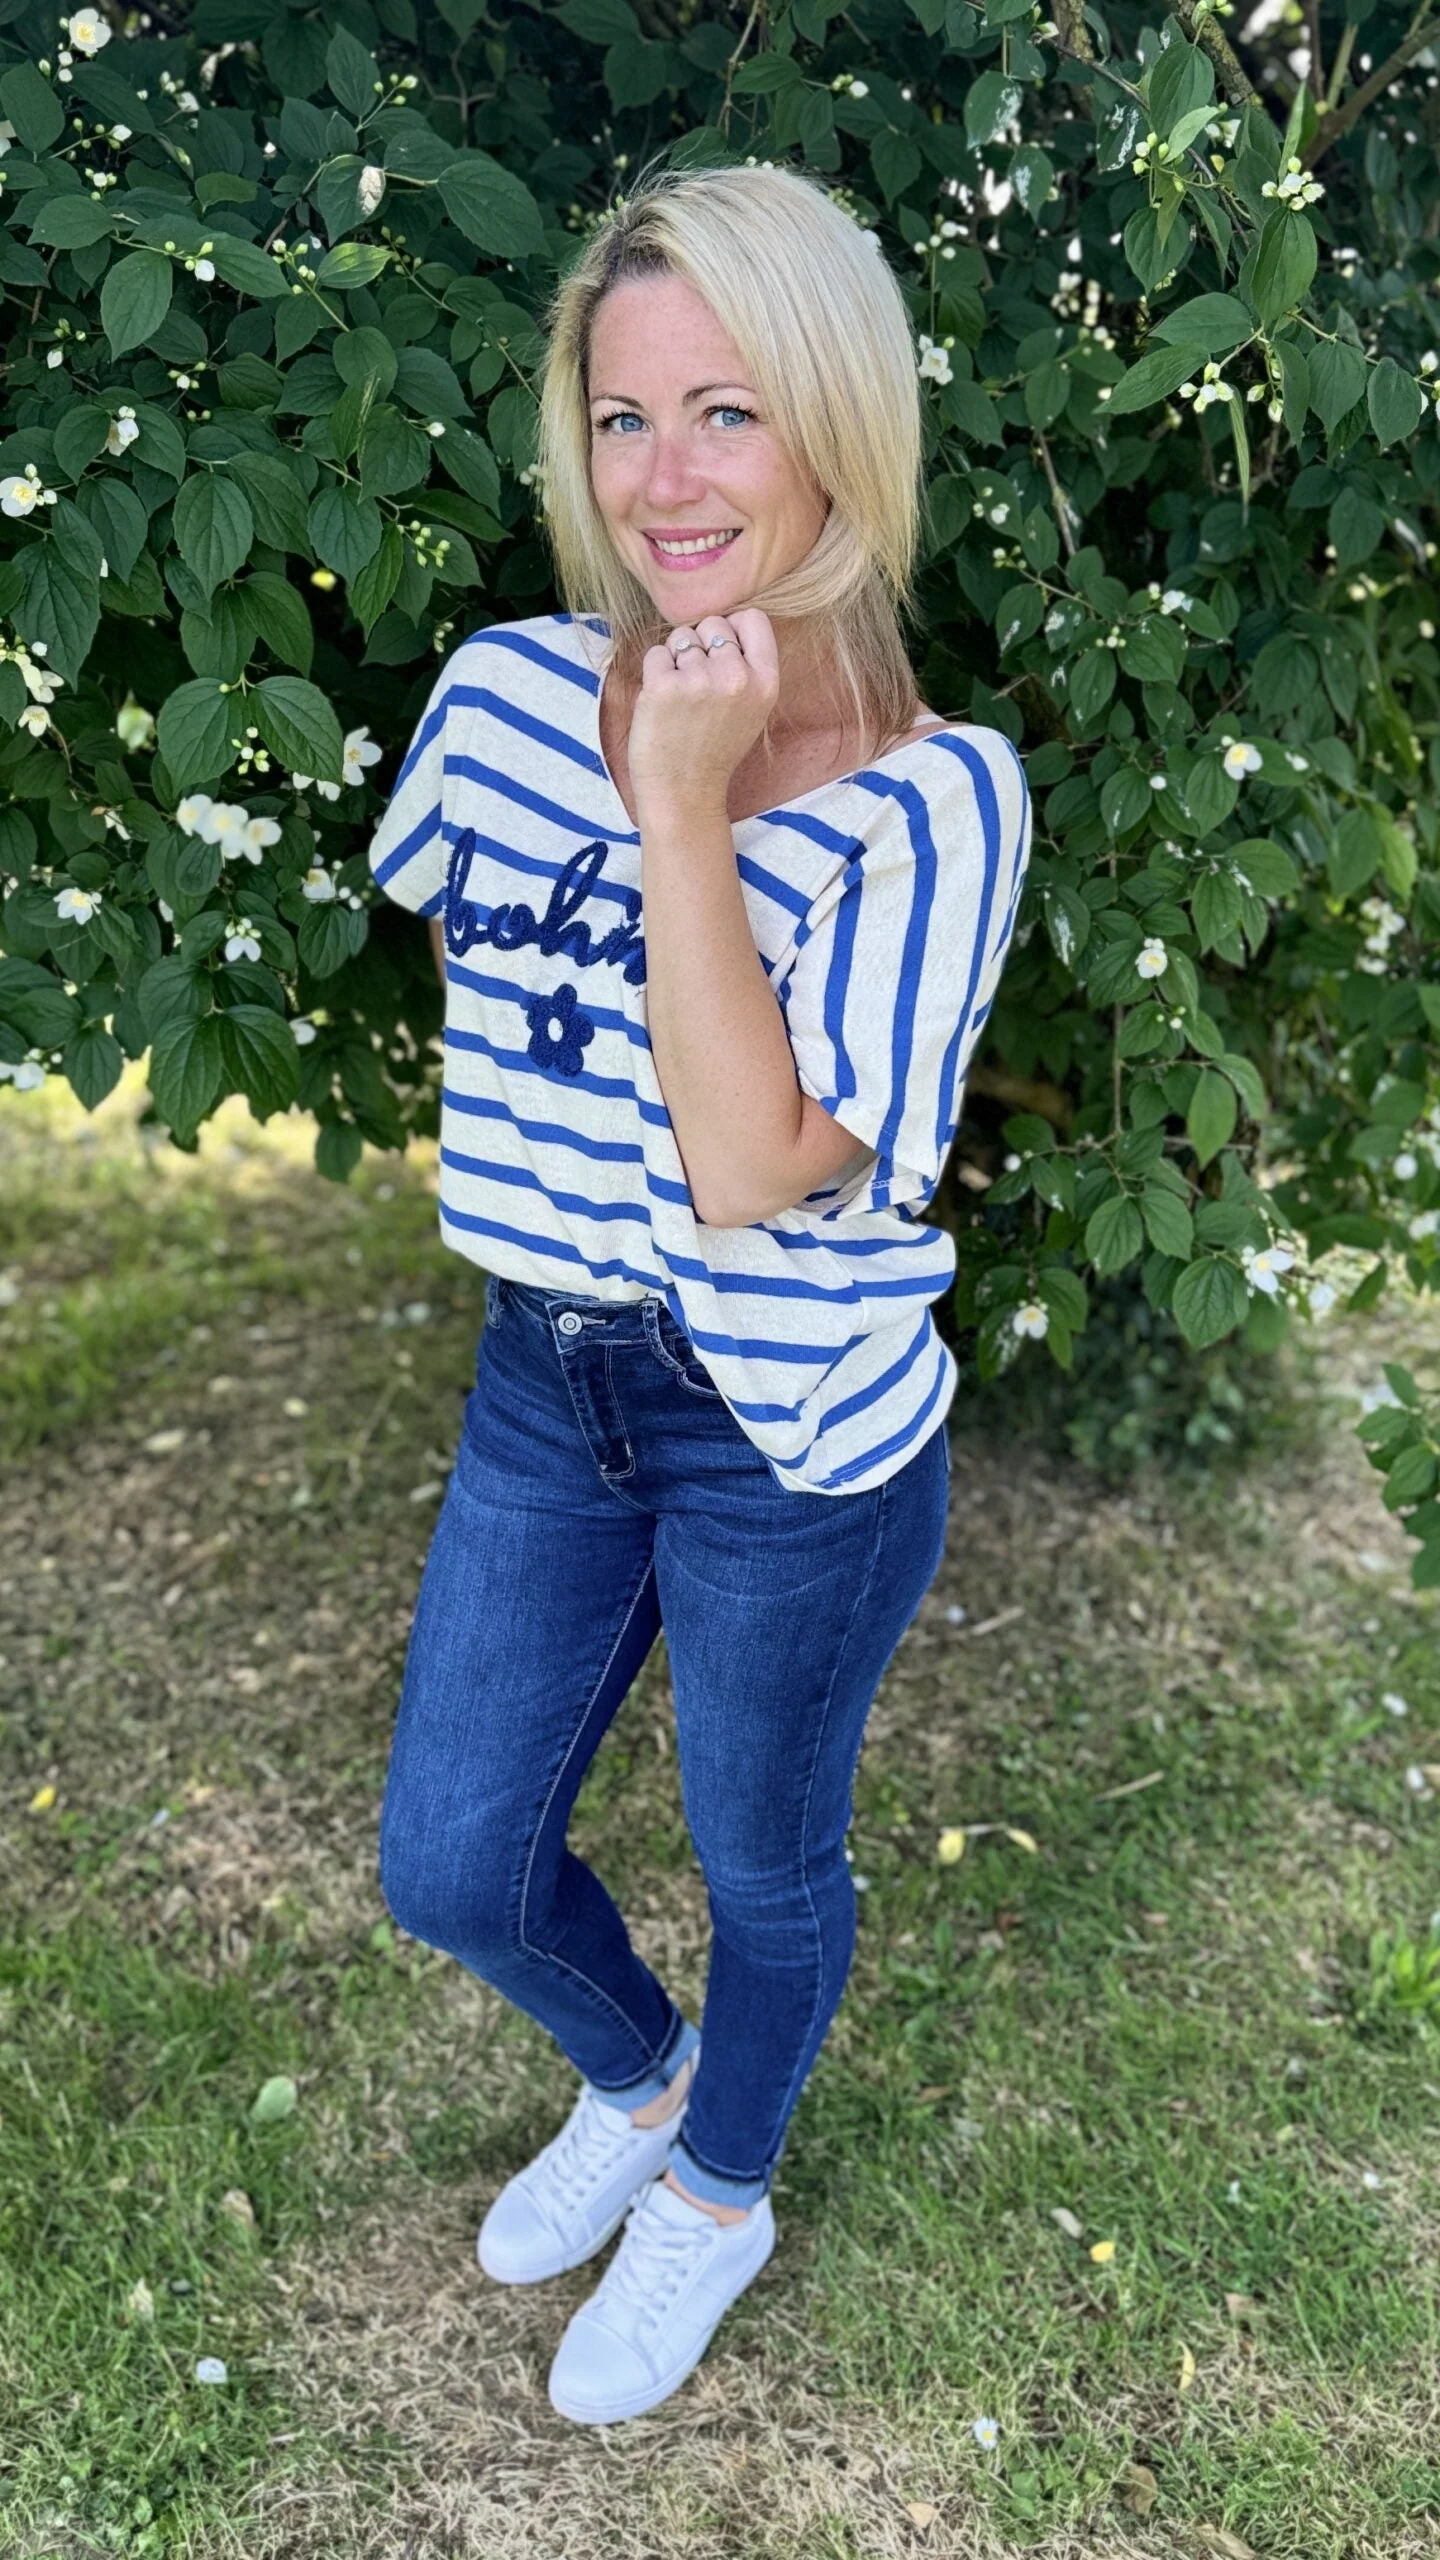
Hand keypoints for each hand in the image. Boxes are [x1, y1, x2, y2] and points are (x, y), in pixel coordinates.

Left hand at [626, 609, 779, 815]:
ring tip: (681, 698)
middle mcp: (736, 677)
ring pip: (681, 637)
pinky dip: (654, 673)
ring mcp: (699, 680)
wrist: (685, 792)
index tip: (721, 653)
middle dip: (701, 644)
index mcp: (766, 682)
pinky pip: (655, 653)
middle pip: (713, 623)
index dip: (733, 629)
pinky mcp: (664, 687)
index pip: (753, 618)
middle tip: (698, 685)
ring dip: (675, 659)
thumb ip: (748, 665)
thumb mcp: (753, 708)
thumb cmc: (715, 748)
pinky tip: (662, 703)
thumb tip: (730, 621)